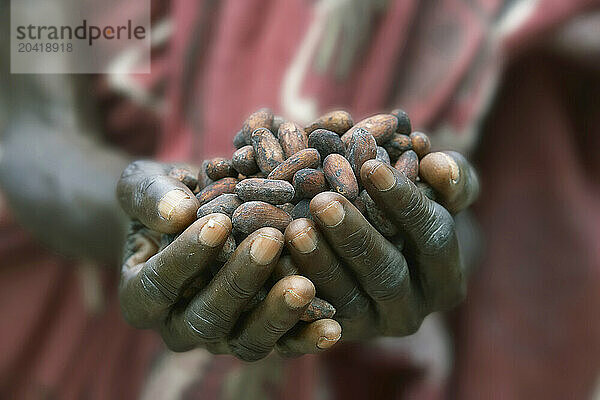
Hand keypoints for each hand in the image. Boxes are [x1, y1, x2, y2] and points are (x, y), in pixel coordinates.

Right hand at [117, 161, 340, 360]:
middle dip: (239, 280)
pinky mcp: (258, 335)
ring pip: (246, 341)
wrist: (194, 214)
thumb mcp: (145, 185)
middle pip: (206, 319)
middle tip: (270, 240)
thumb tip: (177, 213)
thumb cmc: (167, 197)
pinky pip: (282, 345)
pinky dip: (306, 337)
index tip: (217, 222)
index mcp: (141, 294)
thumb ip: (151, 196)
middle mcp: (179, 326)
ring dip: (277, 314)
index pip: (159, 284)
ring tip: (305, 284)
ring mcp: (222, 336)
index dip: (186, 256)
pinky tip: (332, 325)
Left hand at [283, 152, 478, 339]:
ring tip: (295, 228)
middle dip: (355, 237)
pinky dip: (294, 291)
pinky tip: (276, 259)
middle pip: (387, 275)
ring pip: (347, 300)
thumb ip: (452, 178)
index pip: (432, 238)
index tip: (371, 167)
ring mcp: (372, 326)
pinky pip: (313, 318)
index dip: (403, 201)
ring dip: (320, 264)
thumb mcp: (443, 191)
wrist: (384, 247)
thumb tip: (439, 167)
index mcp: (446, 279)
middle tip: (324, 202)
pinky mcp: (335, 333)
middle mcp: (413, 311)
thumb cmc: (415, 208)